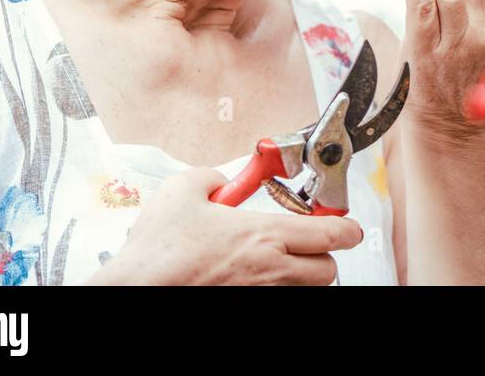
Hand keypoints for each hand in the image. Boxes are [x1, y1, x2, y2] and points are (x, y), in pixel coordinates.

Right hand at [85, 168, 362, 284]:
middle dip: (325, 257)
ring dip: (301, 276)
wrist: (137, 289)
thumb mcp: (182, 191)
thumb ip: (210, 176)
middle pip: (328, 271)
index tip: (347, 226)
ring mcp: (259, 294)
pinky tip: (256, 279)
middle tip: (310, 245)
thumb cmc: (158, 250)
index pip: (332, 233)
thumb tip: (220, 178)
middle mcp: (270, 269)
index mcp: (263, 235)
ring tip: (280, 263)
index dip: (347, 228)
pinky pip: (279, 300)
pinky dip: (278, 289)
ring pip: (305, 290)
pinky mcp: (246, 307)